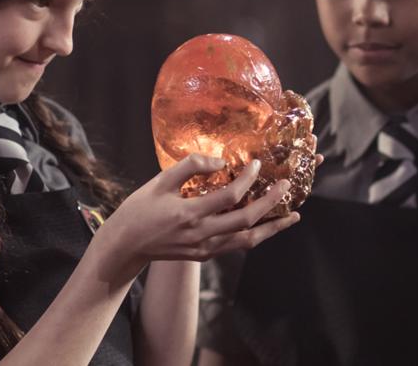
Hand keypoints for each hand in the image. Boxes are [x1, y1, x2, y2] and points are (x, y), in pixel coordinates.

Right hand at [100, 155, 298, 267]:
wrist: (125, 246)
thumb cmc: (140, 209)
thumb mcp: (159, 181)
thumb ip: (189, 167)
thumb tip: (221, 161)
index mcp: (188, 213)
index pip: (229, 196)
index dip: (248, 179)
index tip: (257, 165)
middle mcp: (200, 235)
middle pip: (246, 220)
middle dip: (270, 203)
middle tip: (286, 187)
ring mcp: (204, 249)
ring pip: (247, 241)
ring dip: (272, 228)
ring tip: (292, 216)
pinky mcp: (205, 256)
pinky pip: (236, 246)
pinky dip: (254, 235)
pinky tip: (266, 225)